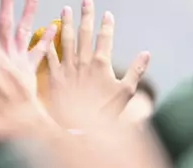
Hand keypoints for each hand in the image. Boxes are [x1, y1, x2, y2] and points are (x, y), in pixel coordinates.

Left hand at [44, 0, 149, 128]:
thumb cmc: (104, 113)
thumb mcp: (126, 93)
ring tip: (65, 9)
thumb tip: (146, 53)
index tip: (107, 13)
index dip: (106, 24)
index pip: (105, 37)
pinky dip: (48, 43)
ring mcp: (67, 68)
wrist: (80, 129)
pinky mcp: (53, 77)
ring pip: (66, 40)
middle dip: (86, 15)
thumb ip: (136, 71)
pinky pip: (49, 56)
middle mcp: (83, 62)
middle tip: (85, 1)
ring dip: (65, 23)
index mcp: (101, 64)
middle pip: (85, 33)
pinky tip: (46, 33)